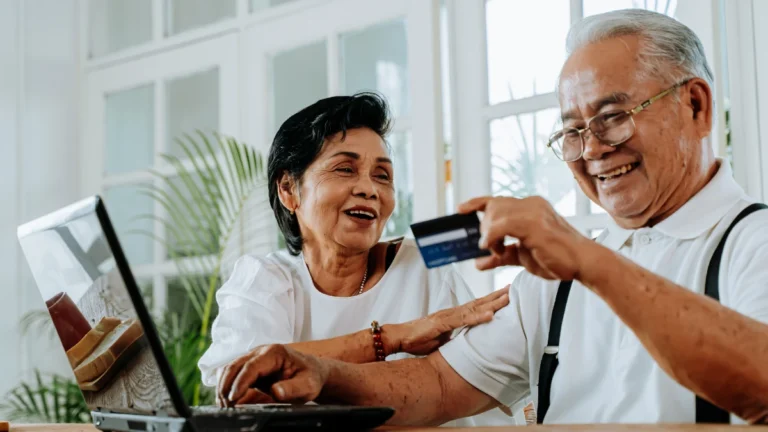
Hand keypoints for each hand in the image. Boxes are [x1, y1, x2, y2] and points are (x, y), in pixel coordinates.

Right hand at [217, 345, 328, 407]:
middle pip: (235, 365)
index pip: (251, 366)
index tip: (233, 399)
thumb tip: (276, 392)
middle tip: (226, 407)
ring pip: (229, 369)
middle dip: (226, 386)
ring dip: (223, 387)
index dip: (239, 382)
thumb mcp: (308, 385)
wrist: (312, 371)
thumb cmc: (310, 377)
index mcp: (274, 353)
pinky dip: (226, 386)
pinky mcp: (249, 367)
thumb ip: (292, 388)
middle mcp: (260, 352)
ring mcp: (253, 358)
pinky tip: (227, 401)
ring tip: (225, 406)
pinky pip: (232, 374)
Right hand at [385, 288, 508, 355]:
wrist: (398, 337)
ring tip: (508, 298)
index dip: (492, 300)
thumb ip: (454, 338)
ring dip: (492, 303)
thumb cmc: (417, 339)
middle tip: (515, 289)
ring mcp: (447, 316)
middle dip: (497, 296)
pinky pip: (462, 320)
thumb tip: (466, 343)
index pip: (476, 306)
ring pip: (473, 307)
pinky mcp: (441, 323)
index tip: (507, 295)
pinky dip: (477, 317)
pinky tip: (490, 315)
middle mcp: (452, 312)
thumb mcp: (441, 341)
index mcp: (453, 316)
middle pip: (478, 302)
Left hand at [459, 196, 591, 280]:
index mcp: (530, 207)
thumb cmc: (557, 259)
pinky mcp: (534, 224)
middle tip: (491, 248)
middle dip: (484, 227)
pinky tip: (495, 248)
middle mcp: (531, 204)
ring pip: (495, 214)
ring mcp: (533, 211)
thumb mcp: (522, 256)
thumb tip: (478, 262)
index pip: (497, 199)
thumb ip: (500, 256)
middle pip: (492, 206)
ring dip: (489, 235)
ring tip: (497, 250)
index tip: (460, 209)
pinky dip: (492, 237)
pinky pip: (501, 225)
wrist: (582, 264)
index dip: (476, 202)